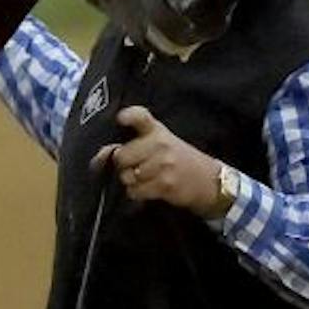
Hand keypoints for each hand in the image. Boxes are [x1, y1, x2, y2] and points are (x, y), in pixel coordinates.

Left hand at [91, 106, 223, 215]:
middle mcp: (159, 144)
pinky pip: (135, 191)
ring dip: (129, 180)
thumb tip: (100, 156)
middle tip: (132, 166)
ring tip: (142, 178)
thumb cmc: (178, 158)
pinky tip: (147, 188)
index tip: (120, 118)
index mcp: (157, 130)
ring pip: (126, 176)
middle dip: (122, 165)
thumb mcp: (161, 141)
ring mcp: (163, 165)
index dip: (128, 116)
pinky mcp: (165, 185)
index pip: (141, 116)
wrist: (208, 181)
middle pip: (122, 155)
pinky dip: (136, 193)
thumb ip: (133, 143)